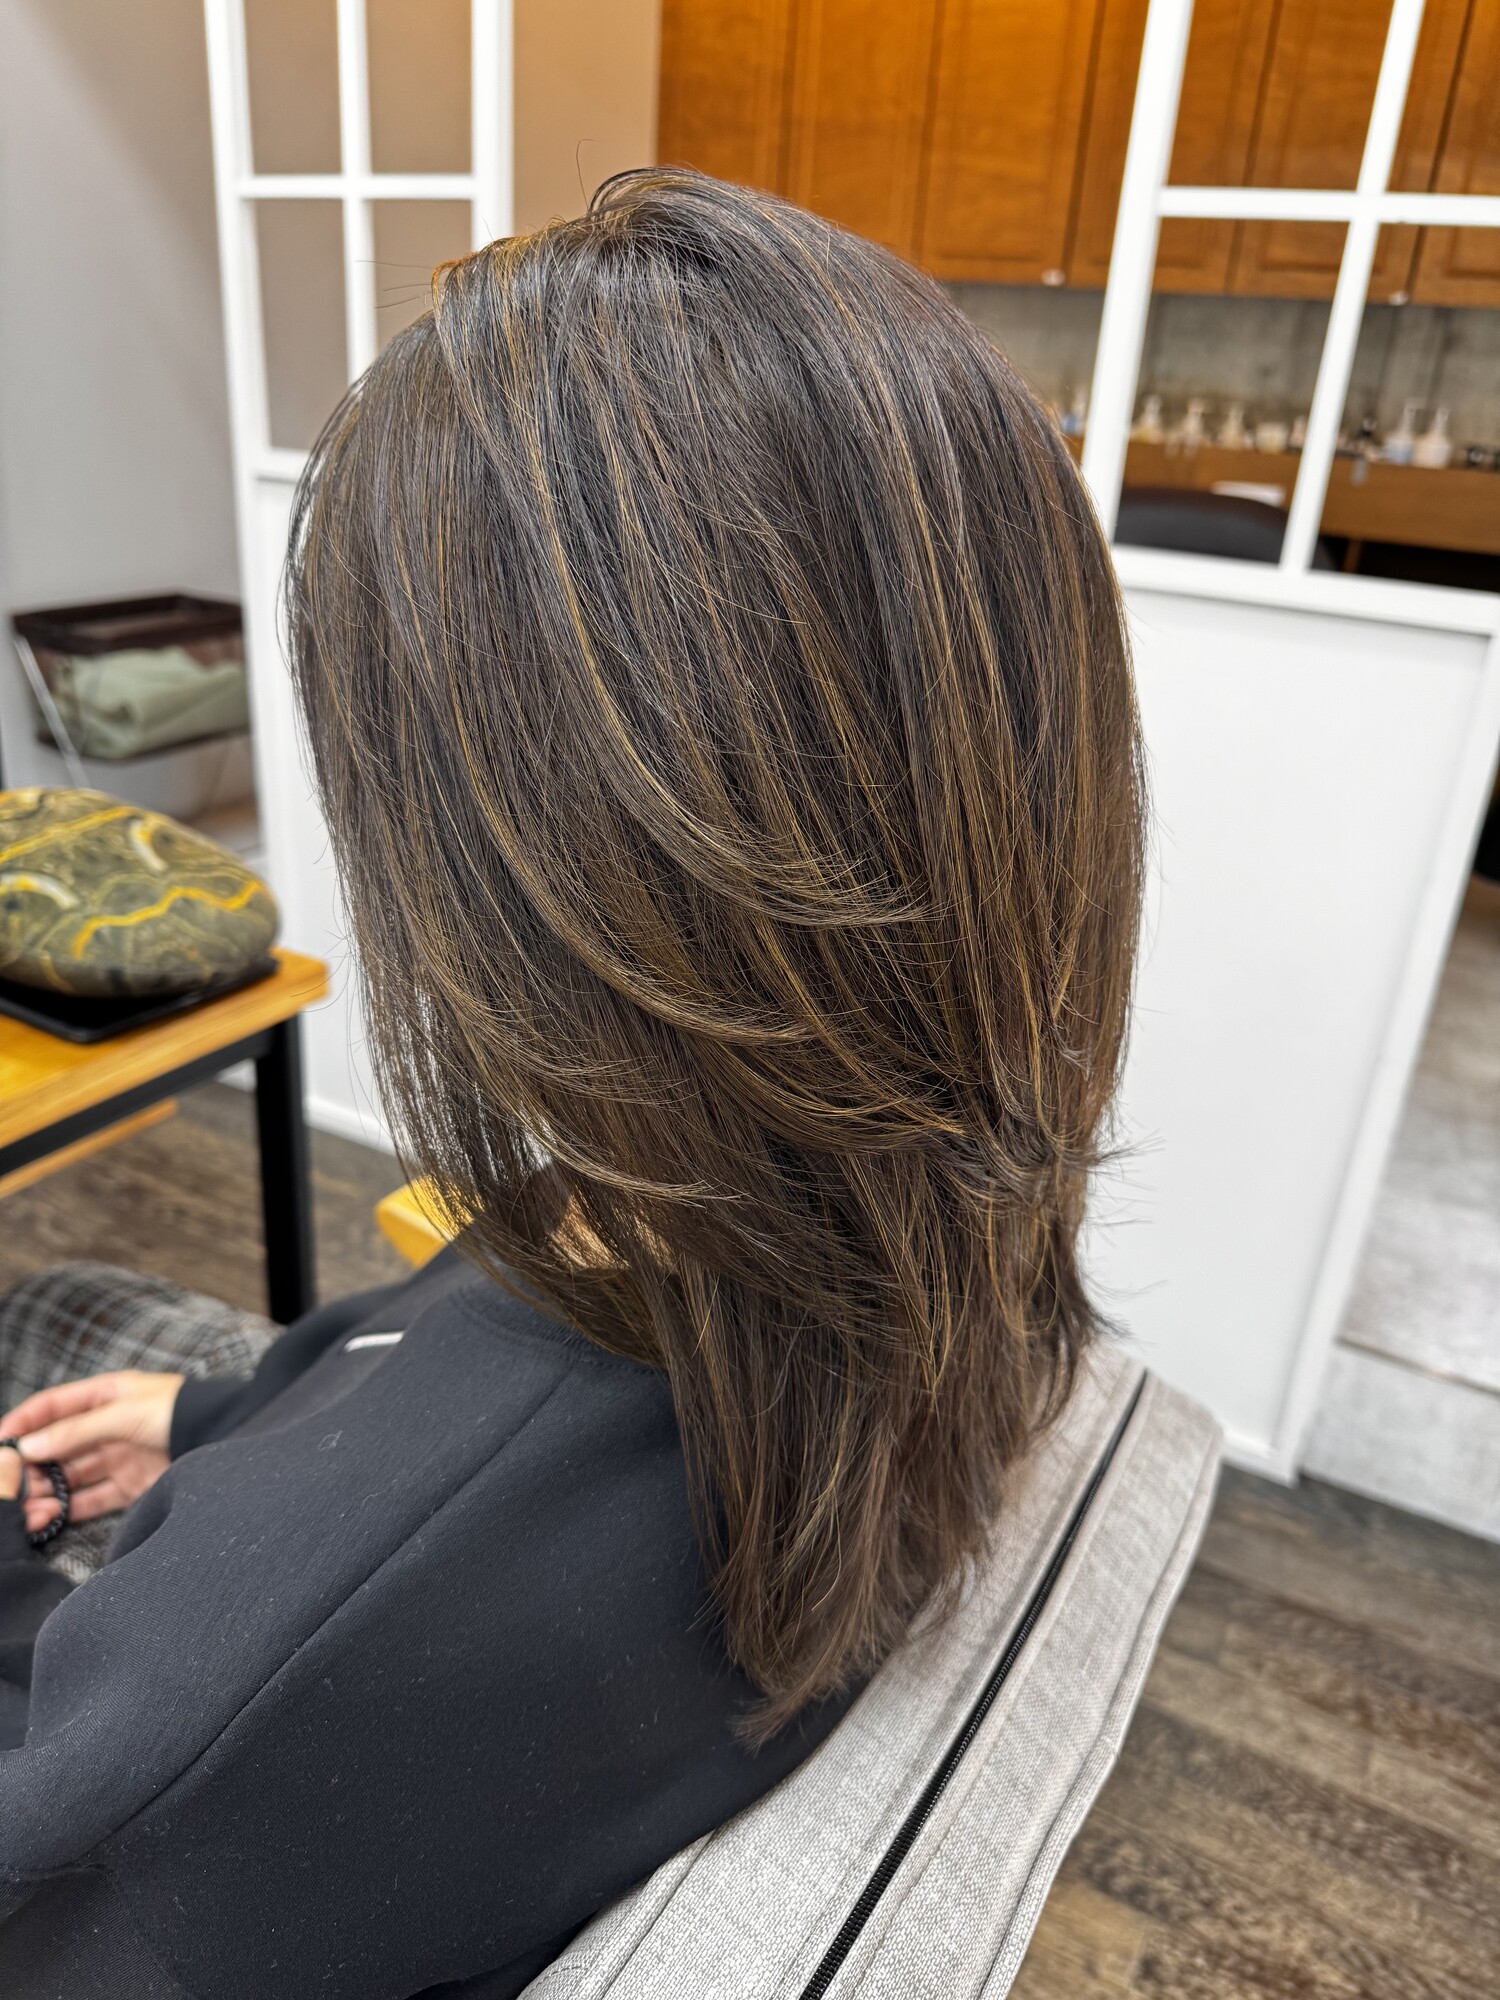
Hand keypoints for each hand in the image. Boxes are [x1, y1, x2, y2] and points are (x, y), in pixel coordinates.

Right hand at [0, 1371, 183, 1536]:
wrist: (226, 1435)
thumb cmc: (181, 1410)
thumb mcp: (126, 1412)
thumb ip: (78, 1430)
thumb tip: (32, 1446)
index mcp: (105, 1396)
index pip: (52, 1407)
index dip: (24, 1422)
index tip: (0, 1443)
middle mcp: (107, 1426)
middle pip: (58, 1446)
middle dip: (33, 1466)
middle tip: (12, 1486)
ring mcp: (118, 1456)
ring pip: (71, 1476)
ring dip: (48, 1491)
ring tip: (27, 1507)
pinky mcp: (131, 1485)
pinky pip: (92, 1499)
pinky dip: (70, 1510)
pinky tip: (50, 1519)